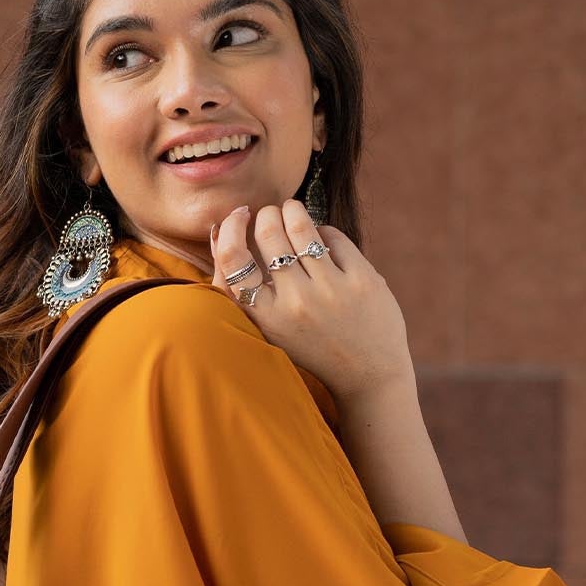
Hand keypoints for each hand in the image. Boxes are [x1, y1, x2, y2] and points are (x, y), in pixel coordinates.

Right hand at [210, 199, 414, 398]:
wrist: (368, 374)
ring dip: (292, 210)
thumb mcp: (269, 327)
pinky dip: (323, 232)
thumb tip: (217, 231)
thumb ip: (240, 288)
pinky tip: (321, 240)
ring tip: (291, 210)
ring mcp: (331, 290)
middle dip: (266, 215)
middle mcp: (296, 303)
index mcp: (267, 318)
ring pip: (301, 226)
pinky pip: (332, 236)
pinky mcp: (362, 280)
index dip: (231, 229)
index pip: (233, 259)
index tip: (238, 217)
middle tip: (269, 215)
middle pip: (268, 233)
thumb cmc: (310, 346)